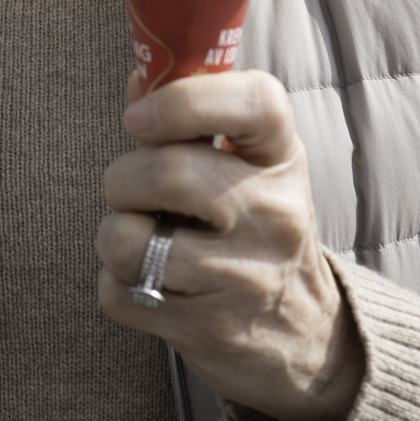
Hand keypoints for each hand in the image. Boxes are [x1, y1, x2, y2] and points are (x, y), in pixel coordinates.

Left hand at [96, 68, 363, 420]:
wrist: (306, 340)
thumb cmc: (258, 233)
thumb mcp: (250, 170)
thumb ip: (193, 123)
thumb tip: (138, 80)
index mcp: (282, 160)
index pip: (254, 101)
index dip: (184, 100)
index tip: (140, 118)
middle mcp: (274, 215)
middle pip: (167, 172)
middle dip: (122, 179)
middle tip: (131, 192)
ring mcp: (244, 277)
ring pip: (128, 239)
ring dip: (113, 237)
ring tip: (142, 242)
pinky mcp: (209, 330)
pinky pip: (119, 293)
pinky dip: (117, 286)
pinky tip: (150, 284)